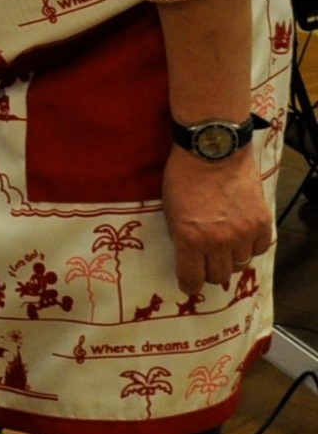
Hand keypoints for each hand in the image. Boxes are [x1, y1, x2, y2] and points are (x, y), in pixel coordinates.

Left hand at [161, 145, 272, 295]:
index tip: (189, 282)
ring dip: (231, 257)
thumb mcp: (170, 209)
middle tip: (207, 259)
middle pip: (218, 276)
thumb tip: (188, 258)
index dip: (189, 284)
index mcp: (190, 239)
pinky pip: (260, 249)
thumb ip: (181, 237)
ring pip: (240, 265)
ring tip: (225, 242)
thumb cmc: (184, 174)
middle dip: (210, 270)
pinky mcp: (262, 223)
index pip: (192, 280)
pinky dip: (252, 245)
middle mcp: (218, 241)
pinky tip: (243, 234)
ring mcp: (243, 233)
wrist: (213, 149)